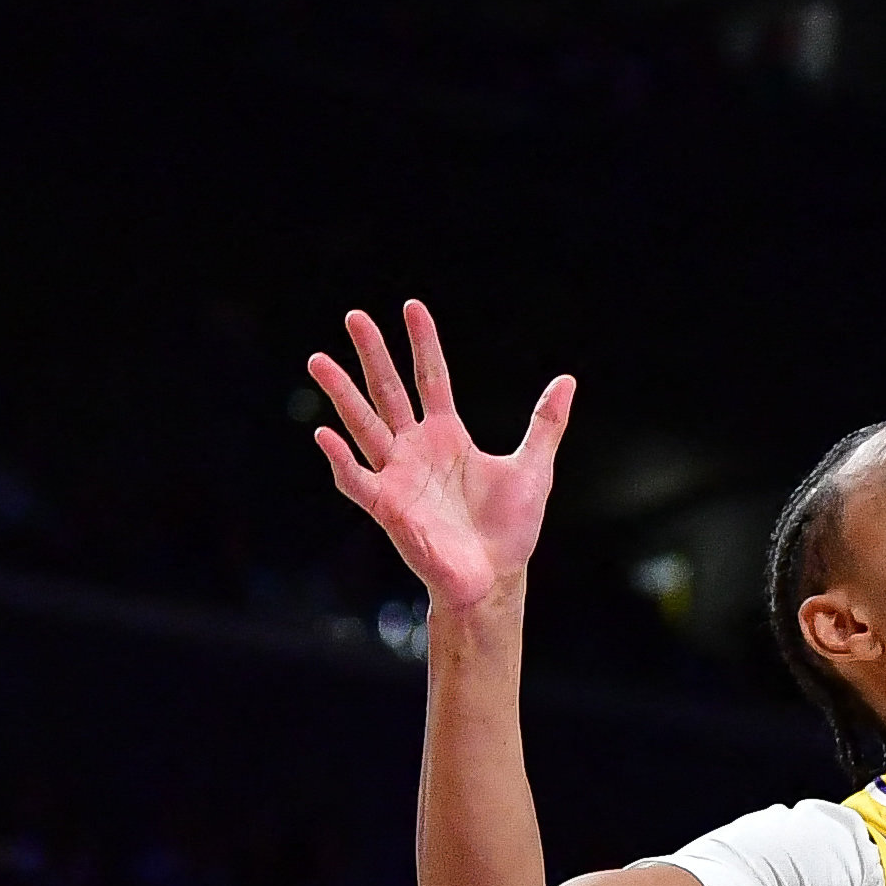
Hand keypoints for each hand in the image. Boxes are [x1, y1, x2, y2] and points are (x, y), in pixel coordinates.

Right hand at [309, 301, 578, 627]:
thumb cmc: (509, 530)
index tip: (412, 306)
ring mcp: (398, 476)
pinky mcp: (388, 508)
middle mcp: (417, 449)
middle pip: (389, 391)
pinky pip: (357, 480)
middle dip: (372, 355)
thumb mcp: (534, 468)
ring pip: (364, 425)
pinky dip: (340, 459)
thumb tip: (567, 381)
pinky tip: (323, 434)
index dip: (423, 344)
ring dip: (342, 394)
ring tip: (319, 361)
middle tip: (355, 316)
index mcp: (448, 436)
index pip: (431, 378)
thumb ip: (545, 424)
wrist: (495, 579)